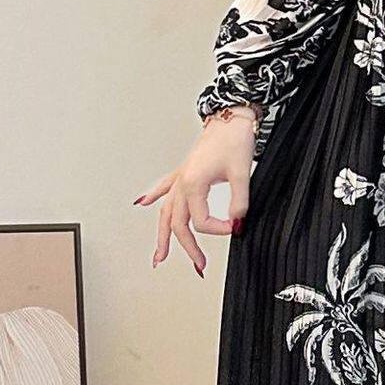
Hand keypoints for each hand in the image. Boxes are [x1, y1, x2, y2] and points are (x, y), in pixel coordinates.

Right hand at [134, 110, 256, 275]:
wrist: (230, 118)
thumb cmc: (234, 140)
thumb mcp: (242, 173)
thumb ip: (240, 202)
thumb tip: (237, 222)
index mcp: (192, 184)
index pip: (200, 221)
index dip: (219, 228)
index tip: (235, 226)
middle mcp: (181, 182)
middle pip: (177, 224)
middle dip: (186, 248)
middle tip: (199, 266)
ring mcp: (180, 177)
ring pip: (166, 212)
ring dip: (163, 235)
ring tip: (159, 257)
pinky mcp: (183, 171)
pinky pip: (163, 189)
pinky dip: (153, 197)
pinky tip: (142, 204)